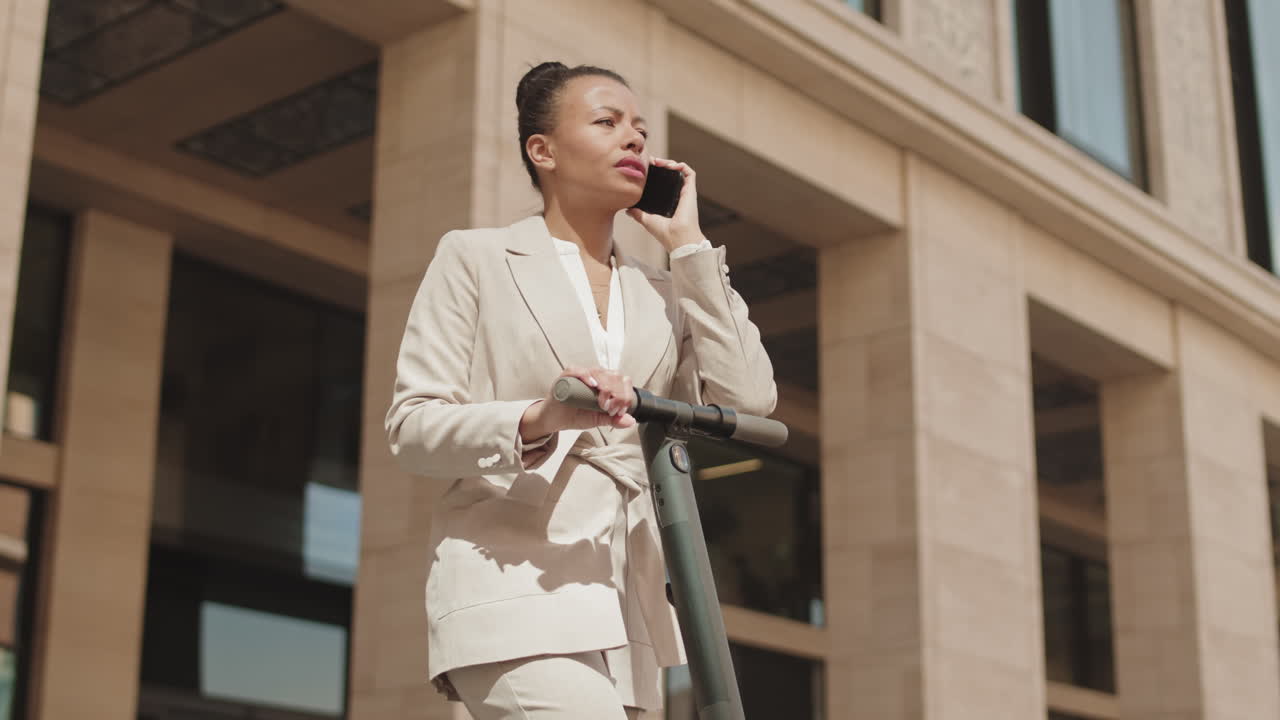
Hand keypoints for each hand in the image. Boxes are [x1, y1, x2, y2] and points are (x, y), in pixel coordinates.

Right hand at [519, 367, 637, 440]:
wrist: (555, 421)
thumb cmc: (575, 416)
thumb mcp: (598, 419)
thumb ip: (614, 419)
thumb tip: (631, 421)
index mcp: (603, 383)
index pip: (621, 380)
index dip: (625, 394)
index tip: (620, 411)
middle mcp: (593, 376)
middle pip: (613, 375)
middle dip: (616, 393)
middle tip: (610, 409)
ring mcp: (579, 375)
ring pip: (598, 371)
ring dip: (605, 387)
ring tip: (601, 403)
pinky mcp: (565, 377)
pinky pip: (576, 370)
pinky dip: (586, 375)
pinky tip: (593, 385)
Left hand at [625, 157, 704, 252]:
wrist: (678, 238)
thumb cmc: (665, 233)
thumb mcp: (646, 220)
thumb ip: (638, 214)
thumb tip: (627, 209)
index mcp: (669, 202)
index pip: (663, 183)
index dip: (655, 173)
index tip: (645, 168)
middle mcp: (678, 196)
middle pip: (670, 174)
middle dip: (661, 165)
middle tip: (649, 161)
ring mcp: (685, 192)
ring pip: (680, 171)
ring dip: (669, 163)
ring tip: (658, 162)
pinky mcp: (691, 191)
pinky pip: (689, 173)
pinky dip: (681, 166)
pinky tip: (670, 165)